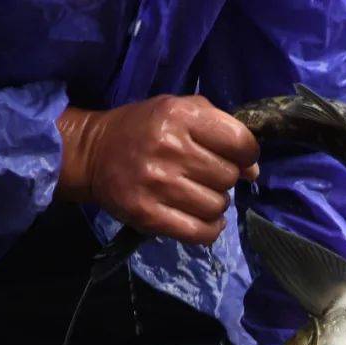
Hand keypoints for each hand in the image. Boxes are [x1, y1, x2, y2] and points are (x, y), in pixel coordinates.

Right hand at [55, 95, 259, 244]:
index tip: (237, 158)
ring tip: (199, 196)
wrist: (92, 154)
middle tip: (206, 176)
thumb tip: (252, 171)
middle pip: (228, 177)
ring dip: (215, 204)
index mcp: (180, 115)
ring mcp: (158, 184)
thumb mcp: (179, 111)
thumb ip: (220, 130)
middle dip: (224, 179)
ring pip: (217, 206)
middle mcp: (170, 148)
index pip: (240, 143)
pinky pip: (200, 233)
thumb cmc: (143, 128)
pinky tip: (204, 220)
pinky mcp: (148, 215)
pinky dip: (210, 230)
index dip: (246, 154)